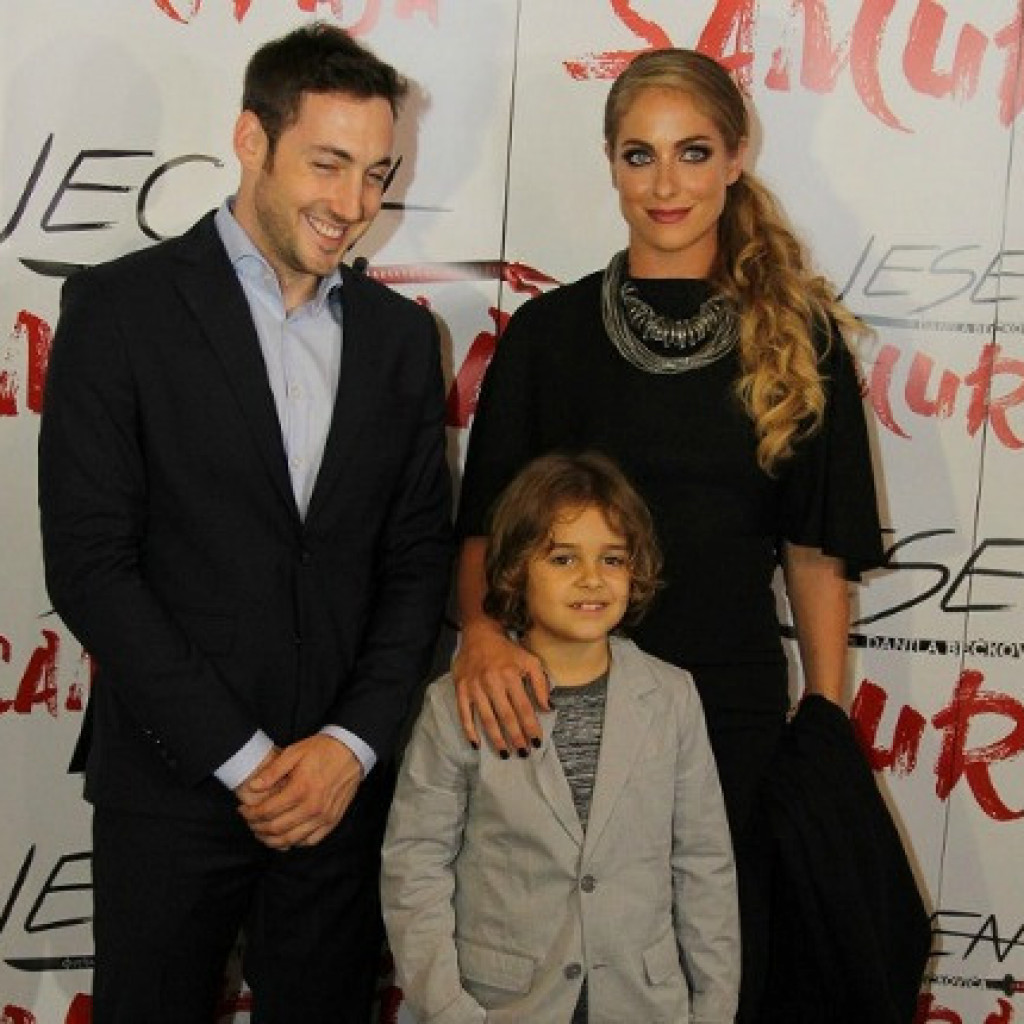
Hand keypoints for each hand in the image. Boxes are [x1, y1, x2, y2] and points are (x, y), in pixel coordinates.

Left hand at [238, 735, 361, 849]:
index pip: (267, 811)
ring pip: (292, 840)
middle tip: (250, 822)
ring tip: (262, 832)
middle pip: (276, 829)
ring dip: (272, 840)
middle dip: (257, 828)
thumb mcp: (294, 752)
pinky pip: (310, 841)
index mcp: (300, 789)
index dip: (250, 814)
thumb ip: (272, 771)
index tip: (242, 811)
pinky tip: (286, 835)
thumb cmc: (322, 750)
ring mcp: (324, 816)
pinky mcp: (333, 820)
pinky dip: (295, 842)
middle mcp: (312, 807)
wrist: (351, 751)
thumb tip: (253, 787)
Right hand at [452, 620, 548, 756]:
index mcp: (511, 675)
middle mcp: (493, 682)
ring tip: (504, 753)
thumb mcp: (530, 661)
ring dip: (496, 738)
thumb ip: (541, 684)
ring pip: (486, 718)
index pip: (524, 707)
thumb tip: (548, 708)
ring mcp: (475, 686)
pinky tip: (476, 744)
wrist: (479, 634)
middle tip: (522, 752)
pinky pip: (464, 713)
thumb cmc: (507, 650)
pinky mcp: (461, 688)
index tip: (536, 742)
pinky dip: (469, 730)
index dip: (531, 726)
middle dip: (515, 737)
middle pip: (506, 716)